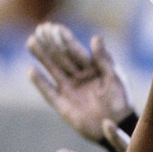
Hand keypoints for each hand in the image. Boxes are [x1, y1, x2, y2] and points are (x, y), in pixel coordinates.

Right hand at [28, 22, 134, 145]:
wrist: (118, 125)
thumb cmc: (121, 99)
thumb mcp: (114, 76)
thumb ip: (103, 59)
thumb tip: (95, 37)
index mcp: (92, 68)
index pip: (75, 50)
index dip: (65, 39)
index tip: (54, 26)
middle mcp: (78, 76)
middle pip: (61, 57)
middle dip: (50, 43)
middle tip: (39, 28)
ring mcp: (69, 89)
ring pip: (53, 69)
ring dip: (42, 56)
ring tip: (31, 42)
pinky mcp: (62, 105)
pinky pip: (49, 92)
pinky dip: (40, 82)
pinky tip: (32, 71)